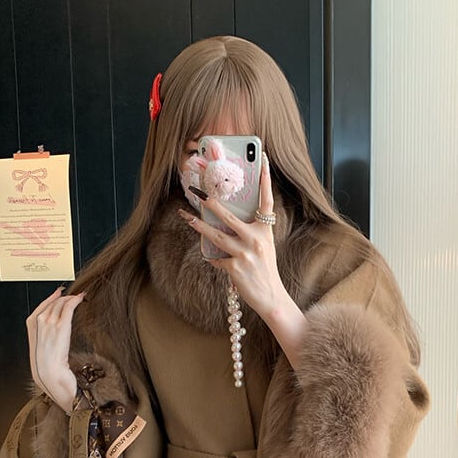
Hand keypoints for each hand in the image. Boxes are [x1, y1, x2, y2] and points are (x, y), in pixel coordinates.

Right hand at [25, 286, 84, 411]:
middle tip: (74, 296)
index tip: (60, 293)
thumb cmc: (47, 365)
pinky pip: (69, 307)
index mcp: (31, 326)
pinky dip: (76, 300)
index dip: (52, 297)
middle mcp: (39, 322)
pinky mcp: (62, 326)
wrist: (50, 374)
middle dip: (64, 298)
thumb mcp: (41, 347)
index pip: (42, 305)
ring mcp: (50, 323)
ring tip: (80, 297)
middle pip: (53, 302)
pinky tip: (81, 299)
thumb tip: (52, 328)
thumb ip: (44, 334)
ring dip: (72, 298)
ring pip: (61, 303)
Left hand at [179, 154, 284, 316]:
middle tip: (197, 191)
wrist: (271, 297)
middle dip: (211, 203)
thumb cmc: (265, 269)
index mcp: (265, 232)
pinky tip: (210, 257)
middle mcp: (256, 240)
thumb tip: (228, 217)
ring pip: (216, 235)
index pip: (266, 201)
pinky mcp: (235, 268)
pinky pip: (216, 258)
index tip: (261, 160)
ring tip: (186, 217)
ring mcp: (245, 254)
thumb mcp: (264, 246)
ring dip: (199, 225)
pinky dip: (212, 257)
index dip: (265, 180)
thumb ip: (251, 231)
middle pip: (229, 216)